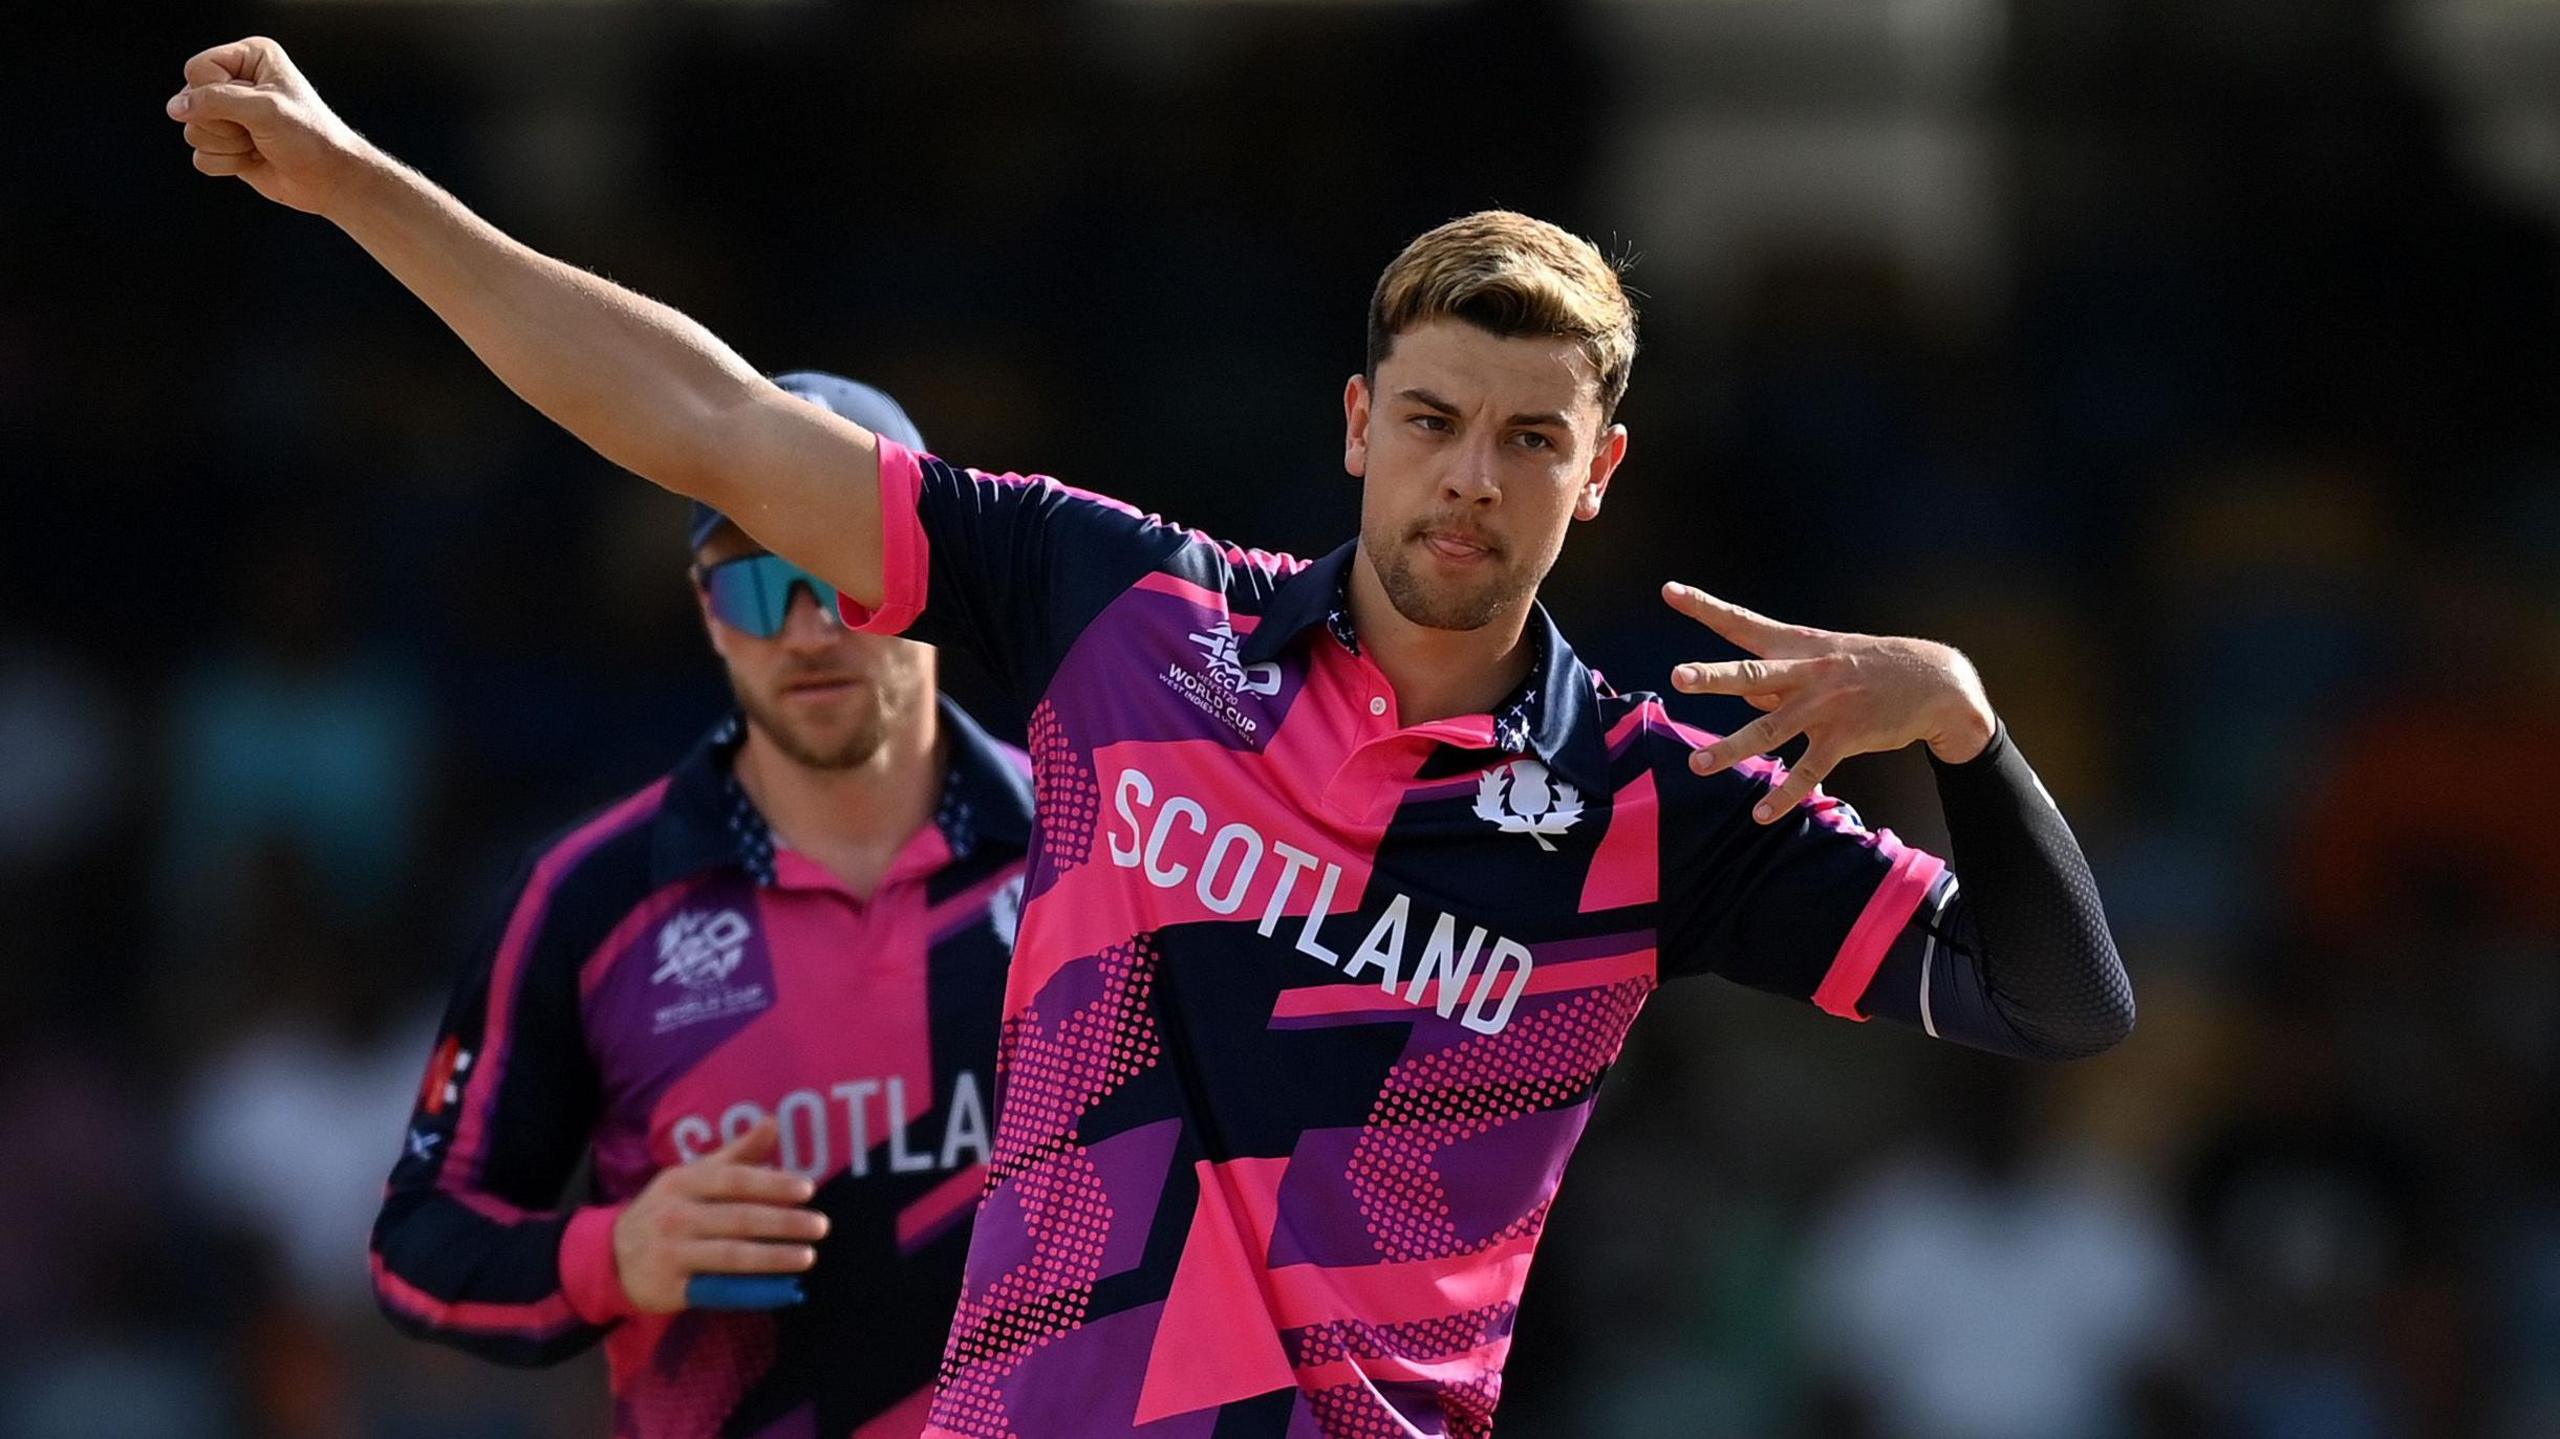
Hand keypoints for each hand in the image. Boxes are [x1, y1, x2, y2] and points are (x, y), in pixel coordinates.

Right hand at [166, 37, 370, 215]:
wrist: (330, 179)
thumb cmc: (309, 138)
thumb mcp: (264, 109)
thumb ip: (215, 101)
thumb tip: (175, 108)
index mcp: (249, 57)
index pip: (198, 70)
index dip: (217, 94)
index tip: (254, 107)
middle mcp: (236, 82)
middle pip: (189, 101)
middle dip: (223, 124)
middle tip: (258, 130)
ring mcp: (229, 114)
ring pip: (192, 130)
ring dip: (227, 145)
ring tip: (258, 144)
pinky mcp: (226, 143)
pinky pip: (200, 155)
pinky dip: (226, 163)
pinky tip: (253, 159)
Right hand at [612, 1118, 826, 1313]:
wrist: (610, 1257)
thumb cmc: (667, 1209)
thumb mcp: (692, 1176)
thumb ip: (736, 1154)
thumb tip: (773, 1122)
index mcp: (683, 1182)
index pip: (734, 1180)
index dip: (771, 1183)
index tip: (808, 1189)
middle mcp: (676, 1216)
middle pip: (738, 1219)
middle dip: (783, 1222)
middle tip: (821, 1225)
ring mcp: (672, 1254)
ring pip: (731, 1256)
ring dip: (773, 1257)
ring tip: (808, 1256)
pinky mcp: (671, 1288)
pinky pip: (719, 1290)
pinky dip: (752, 1291)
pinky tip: (782, 1290)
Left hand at [1662, 582, 1996, 822]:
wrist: (1935, 681)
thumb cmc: (1867, 667)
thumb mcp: (1821, 658)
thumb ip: (1777, 676)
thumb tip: (1741, 693)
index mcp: (1796, 645)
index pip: (1741, 622)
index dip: (1704, 607)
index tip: (1669, 590)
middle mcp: (1806, 672)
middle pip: (1752, 672)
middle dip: (1715, 676)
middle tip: (1678, 677)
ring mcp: (1825, 705)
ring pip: (1771, 729)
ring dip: (1732, 749)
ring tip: (1698, 765)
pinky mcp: (1845, 736)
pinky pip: (1809, 770)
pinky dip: (1785, 794)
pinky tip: (1761, 813)